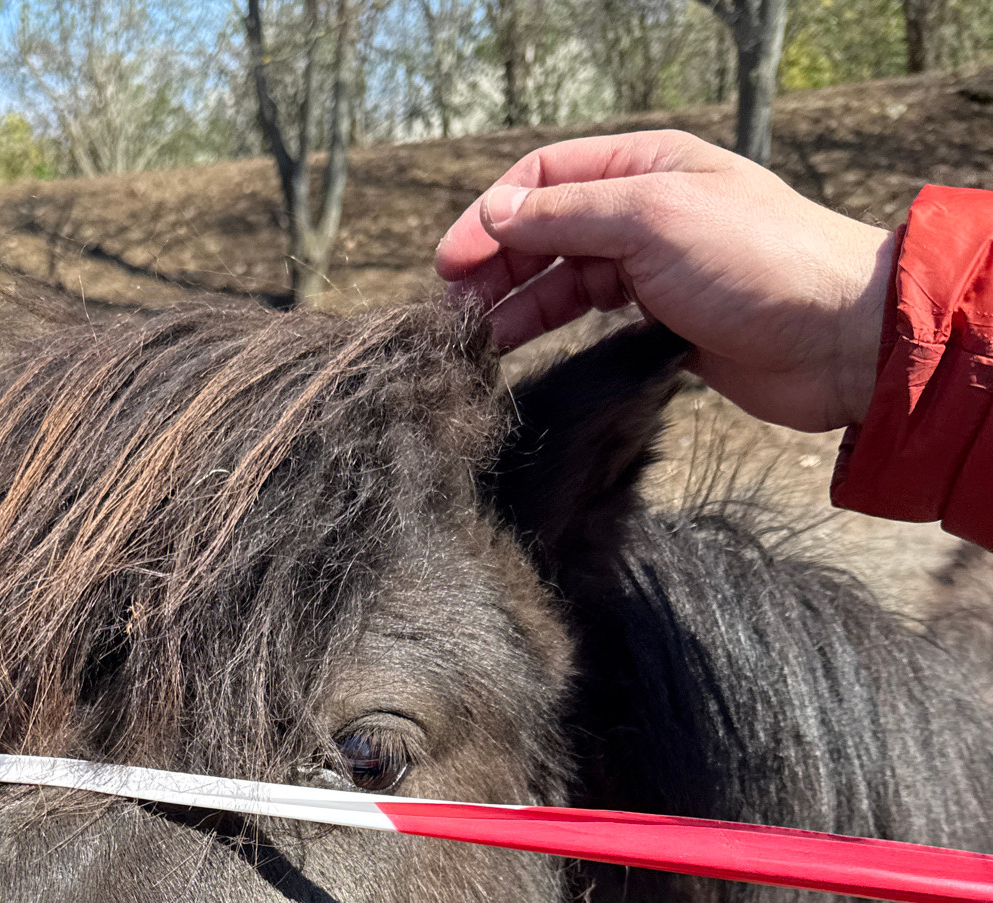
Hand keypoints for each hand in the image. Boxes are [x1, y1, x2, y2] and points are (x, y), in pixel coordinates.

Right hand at [435, 130, 894, 432]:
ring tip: (474, 342)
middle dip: (494, 266)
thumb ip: (570, 214)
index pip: (545, 176)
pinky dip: (550, 333)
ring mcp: (652, 269)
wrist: (834, 339)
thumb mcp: (654, 218)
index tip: (451, 262)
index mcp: (645, 165)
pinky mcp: (660, 323)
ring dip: (515, 305)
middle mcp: (645, 211)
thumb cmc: (759, 263)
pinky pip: (588, 321)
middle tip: (451, 312)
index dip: (492, 214)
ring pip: (561, 280)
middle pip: (545, 230)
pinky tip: (520, 355)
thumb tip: (497, 211)